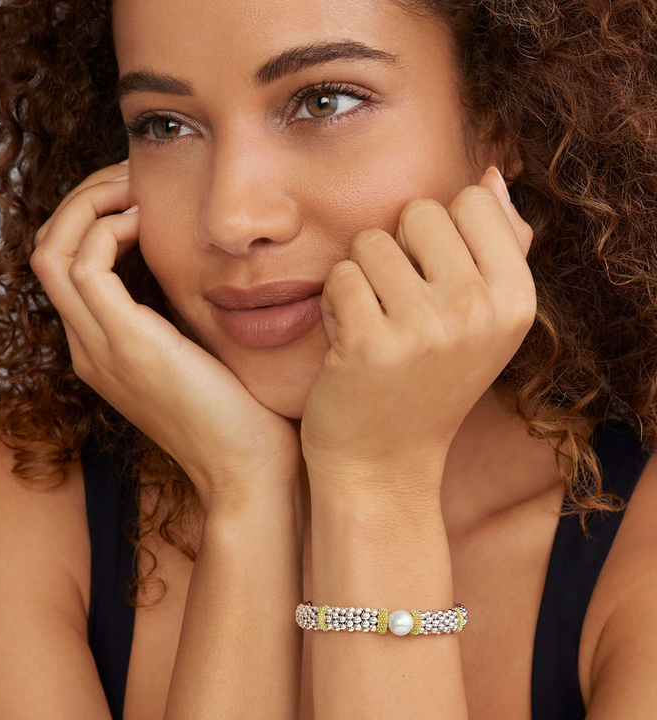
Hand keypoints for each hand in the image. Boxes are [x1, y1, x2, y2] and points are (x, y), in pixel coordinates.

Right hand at [30, 162, 301, 514]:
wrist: (248, 471)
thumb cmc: (241, 414)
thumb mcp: (201, 355)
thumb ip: (182, 317)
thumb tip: (200, 271)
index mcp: (106, 348)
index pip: (69, 266)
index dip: (92, 219)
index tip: (137, 193)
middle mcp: (90, 347)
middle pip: (50, 249)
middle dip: (84, 200)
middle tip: (128, 176)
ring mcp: (101, 347)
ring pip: (54, 250)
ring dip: (90, 204)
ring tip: (133, 185)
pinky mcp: (127, 344)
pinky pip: (87, 265)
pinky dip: (109, 229)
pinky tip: (148, 219)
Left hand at [300, 166, 535, 499]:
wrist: (383, 462)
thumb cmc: (428, 381)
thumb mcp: (482, 320)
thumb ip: (496, 246)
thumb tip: (493, 176)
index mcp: (517, 298)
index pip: (471, 199)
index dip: (437, 236)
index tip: (433, 284)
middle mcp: (480, 311)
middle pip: (418, 211)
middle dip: (396, 251)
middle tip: (397, 307)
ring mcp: (426, 329)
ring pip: (369, 242)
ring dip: (360, 280)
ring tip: (373, 326)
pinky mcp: (370, 344)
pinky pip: (339, 277)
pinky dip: (334, 307)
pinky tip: (347, 345)